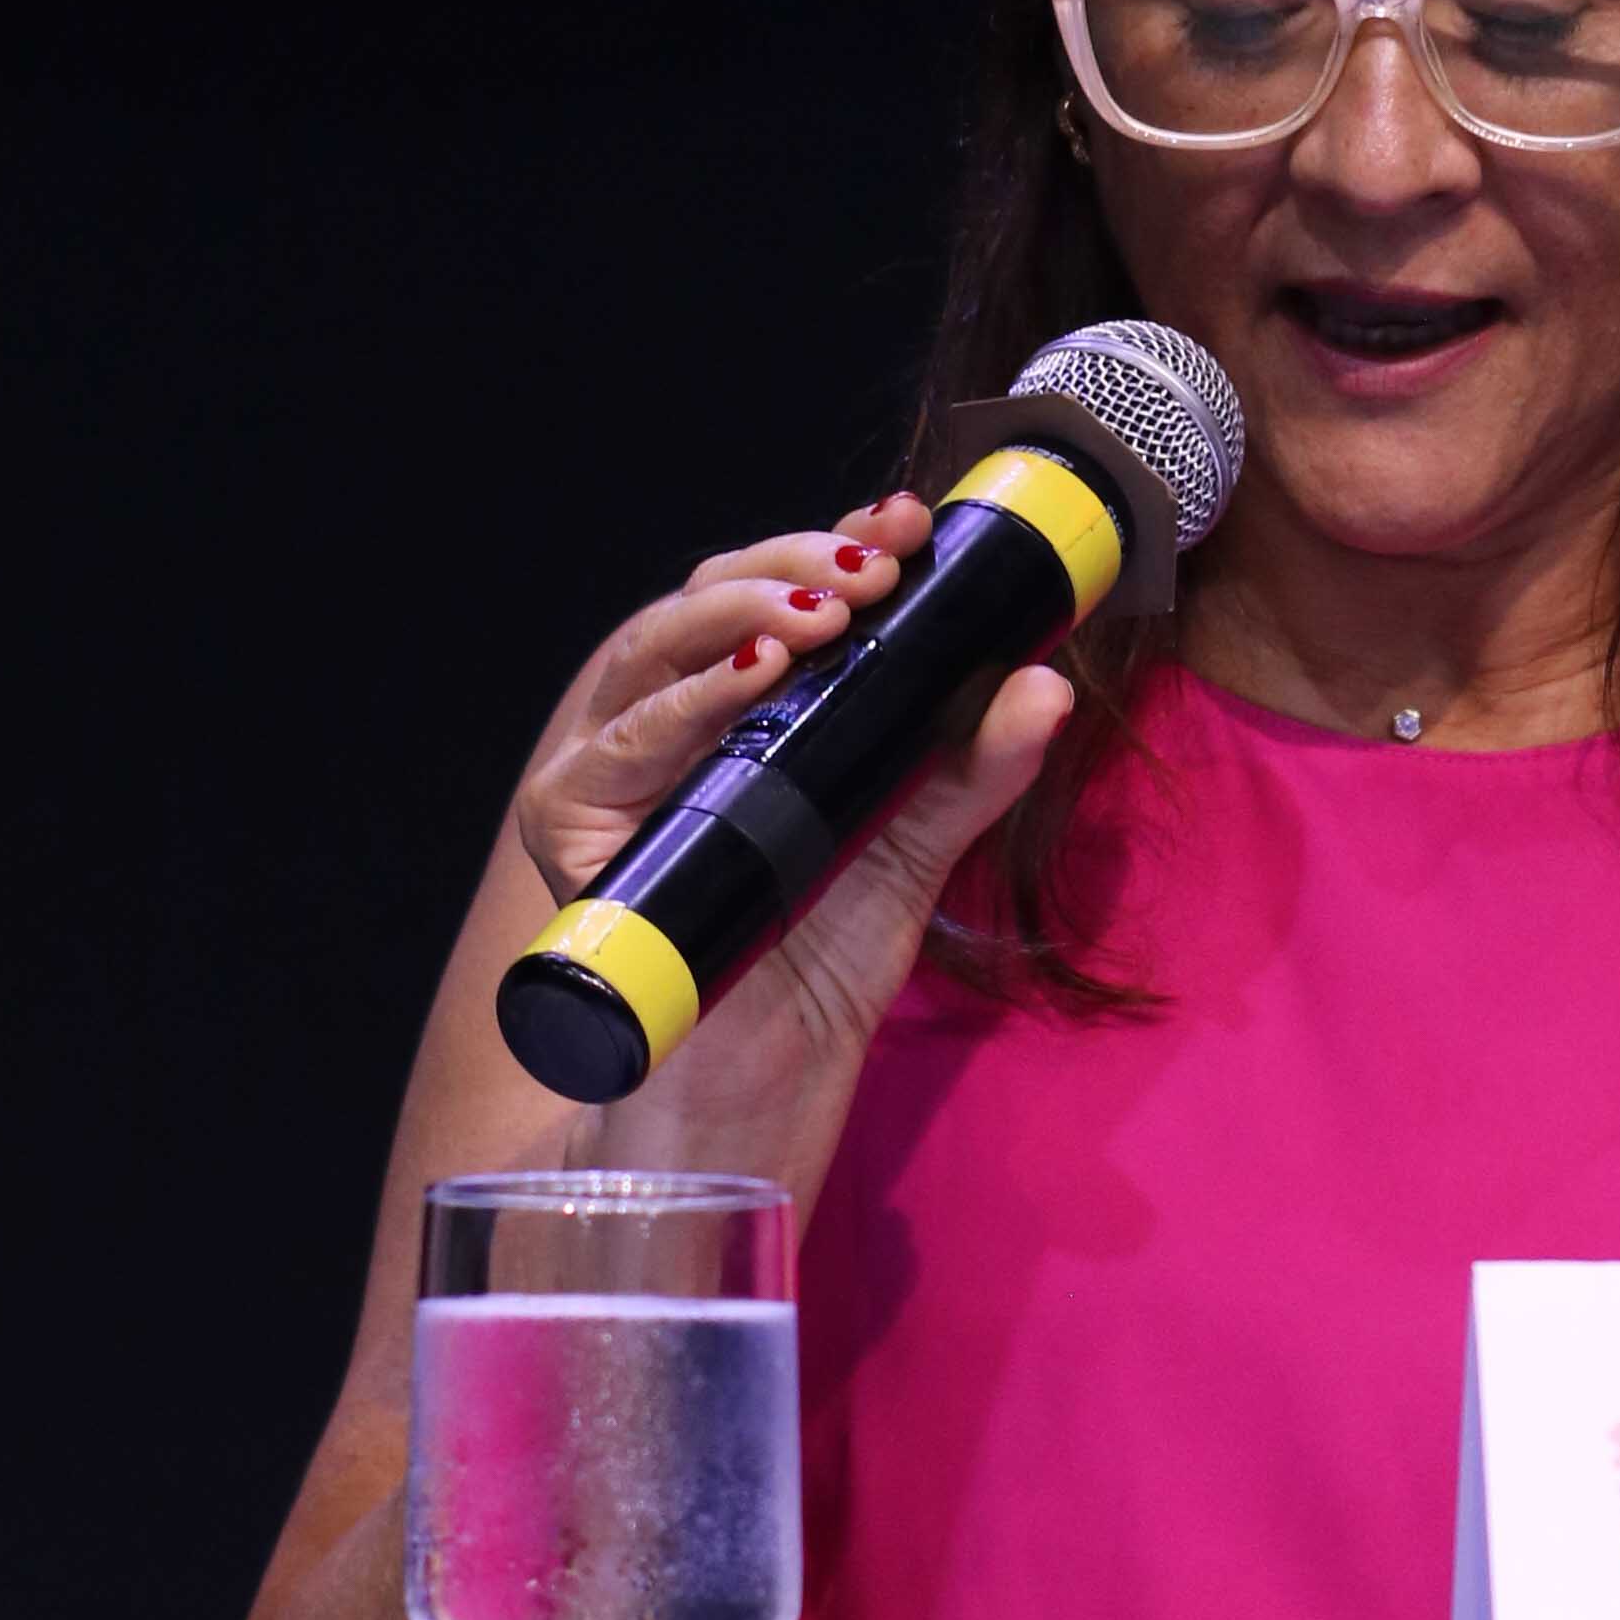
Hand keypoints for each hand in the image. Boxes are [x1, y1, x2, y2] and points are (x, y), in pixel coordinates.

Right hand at [507, 498, 1069, 1205]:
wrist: (756, 1095)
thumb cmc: (816, 968)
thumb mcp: (915, 851)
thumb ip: (976, 768)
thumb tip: (1046, 678)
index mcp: (748, 712)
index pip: (780, 596)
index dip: (835, 546)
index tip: (909, 524)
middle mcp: (673, 725)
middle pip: (709, 599)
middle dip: (792, 564)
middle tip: (874, 565)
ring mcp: (617, 772)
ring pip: (653, 646)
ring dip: (739, 611)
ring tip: (825, 611)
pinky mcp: (574, 829)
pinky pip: (618, 746)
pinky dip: (680, 705)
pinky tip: (747, 681)